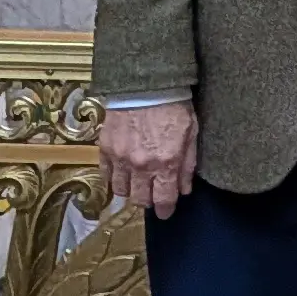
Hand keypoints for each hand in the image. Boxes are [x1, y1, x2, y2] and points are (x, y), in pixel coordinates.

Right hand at [98, 100, 199, 218]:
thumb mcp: (191, 134)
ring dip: (130, 190)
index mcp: (165, 164)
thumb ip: (187, 165)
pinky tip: (121, 172)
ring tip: (137, 183)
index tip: (166, 212)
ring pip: (121, 190)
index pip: (163, 200)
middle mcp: (140, 166)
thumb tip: (185, 190)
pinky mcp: (105, 148)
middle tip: (153, 194)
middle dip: (148, 201)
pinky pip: (105, 174)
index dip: (166, 210)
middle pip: (140, 200)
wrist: (146, 83)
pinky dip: (113, 177)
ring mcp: (120, 158)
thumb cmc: (175, 106)